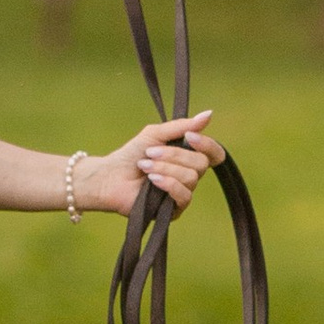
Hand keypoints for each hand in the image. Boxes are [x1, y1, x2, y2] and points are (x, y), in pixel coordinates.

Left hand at [84, 113, 222, 220]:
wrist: (110, 176)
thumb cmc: (131, 155)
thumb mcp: (156, 134)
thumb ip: (182, 126)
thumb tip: (209, 114)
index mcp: (188, 158)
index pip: (213, 153)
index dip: (207, 144)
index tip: (189, 136)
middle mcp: (189, 176)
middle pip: (201, 164)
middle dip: (175, 155)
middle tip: (150, 152)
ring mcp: (183, 193)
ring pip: (191, 178)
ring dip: (165, 168)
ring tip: (145, 166)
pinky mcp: (174, 210)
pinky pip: (184, 196)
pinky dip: (168, 183)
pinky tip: (152, 180)